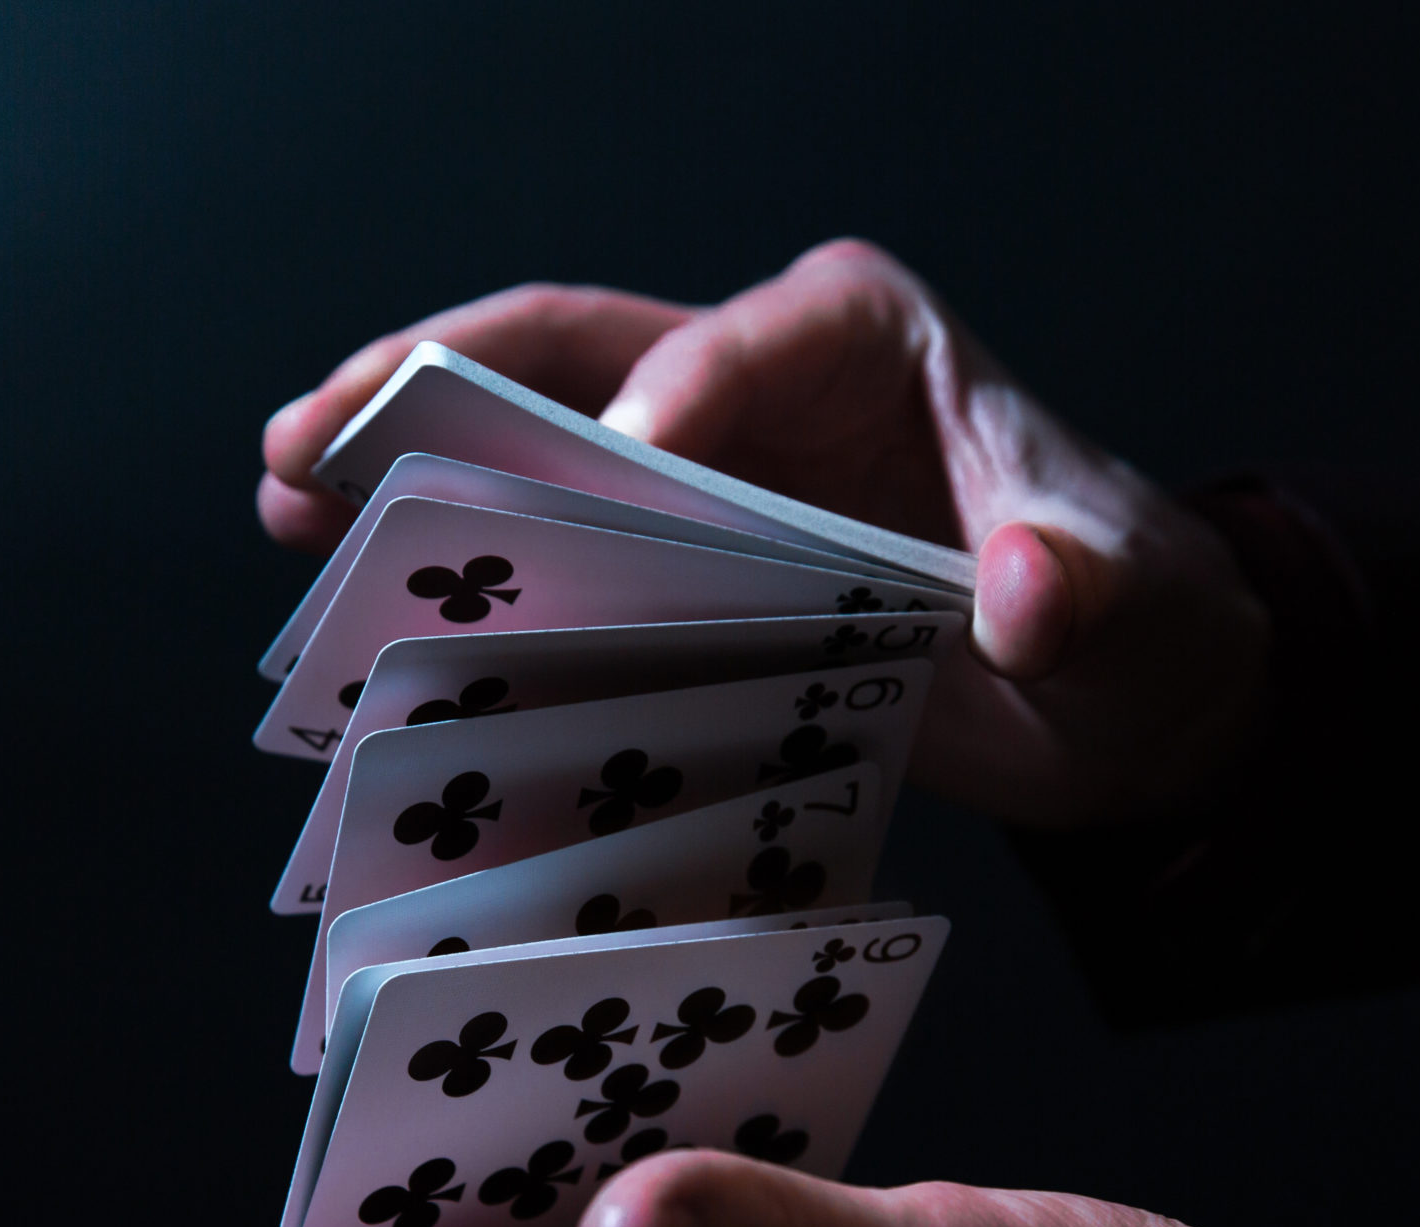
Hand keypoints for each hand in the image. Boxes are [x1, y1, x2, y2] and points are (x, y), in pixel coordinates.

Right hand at [258, 244, 1270, 828]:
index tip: (625, 474)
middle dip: (437, 388)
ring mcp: (706, 472)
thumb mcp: (1130, 607)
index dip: (670, 401)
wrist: (1123, 697)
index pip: (738, 342)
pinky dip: (464, 577)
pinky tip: (366, 619)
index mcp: (861, 336)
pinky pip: (549, 553)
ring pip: (527, 440)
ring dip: (406, 469)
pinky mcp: (681, 565)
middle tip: (310, 439)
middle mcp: (759, 376)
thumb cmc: (1134, 618)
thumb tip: (1026, 596)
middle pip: (572, 354)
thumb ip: (1078, 591)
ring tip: (284, 506)